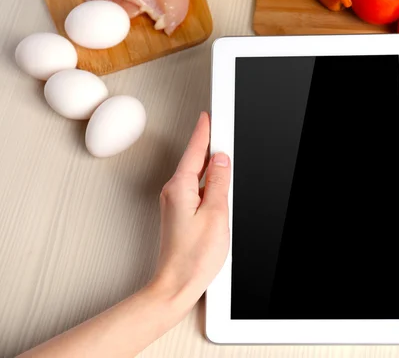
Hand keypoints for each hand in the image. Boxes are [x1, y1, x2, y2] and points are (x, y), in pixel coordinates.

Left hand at [150, 112, 230, 308]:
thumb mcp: (216, 214)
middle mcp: (173, 192)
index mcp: (180, 187)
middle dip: (210, 146)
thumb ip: (220, 183)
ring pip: (196, 176)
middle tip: (223, 130)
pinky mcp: (180, 214)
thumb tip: (222, 161)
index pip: (195, 151)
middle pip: (195, 160)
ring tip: (225, 156)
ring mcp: (175, 203)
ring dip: (211, 166)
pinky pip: (195, 189)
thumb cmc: (193, 256)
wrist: (176, 284)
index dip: (204, 131)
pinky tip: (219, 186)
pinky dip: (208, 183)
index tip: (210, 116)